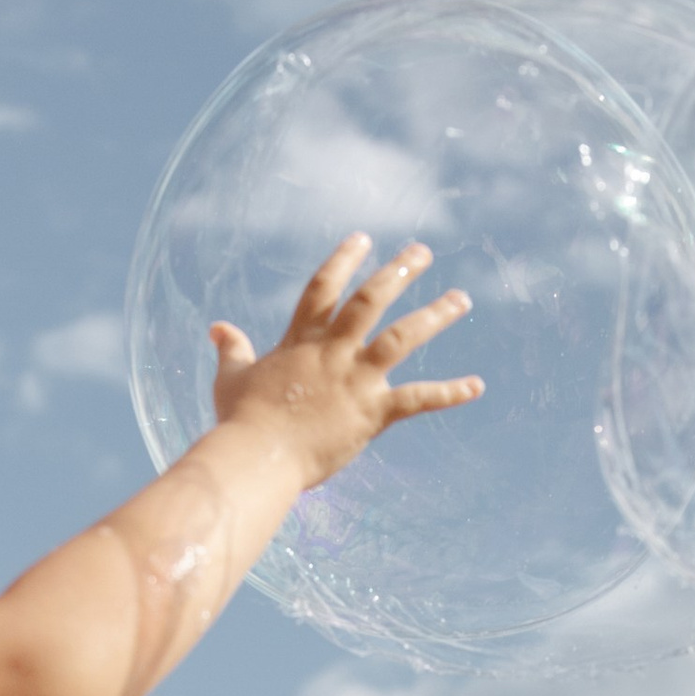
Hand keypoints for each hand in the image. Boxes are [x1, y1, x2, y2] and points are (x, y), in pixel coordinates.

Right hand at [210, 238, 480, 491]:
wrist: (257, 457)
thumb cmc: (240, 422)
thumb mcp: (230, 378)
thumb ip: (230, 350)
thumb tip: (217, 327)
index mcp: (301, 342)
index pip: (324, 289)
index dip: (343, 260)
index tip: (363, 238)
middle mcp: (333, 352)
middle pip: (371, 300)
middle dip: (399, 271)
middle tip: (423, 251)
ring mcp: (356, 380)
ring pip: (403, 337)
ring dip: (435, 315)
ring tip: (462, 298)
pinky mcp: (373, 413)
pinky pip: (419, 399)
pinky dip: (450, 393)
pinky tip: (477, 385)